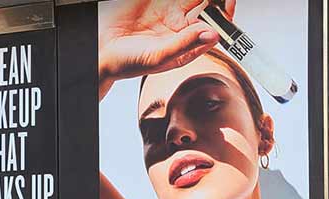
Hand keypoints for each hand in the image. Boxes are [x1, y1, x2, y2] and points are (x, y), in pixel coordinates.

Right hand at [98, 0, 235, 93]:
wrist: (100, 51)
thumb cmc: (127, 63)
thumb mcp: (158, 57)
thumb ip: (184, 44)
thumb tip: (212, 34)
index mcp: (187, 42)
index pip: (214, 26)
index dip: (224, 14)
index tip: (227, 4)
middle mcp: (181, 24)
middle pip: (208, 5)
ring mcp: (169, 9)